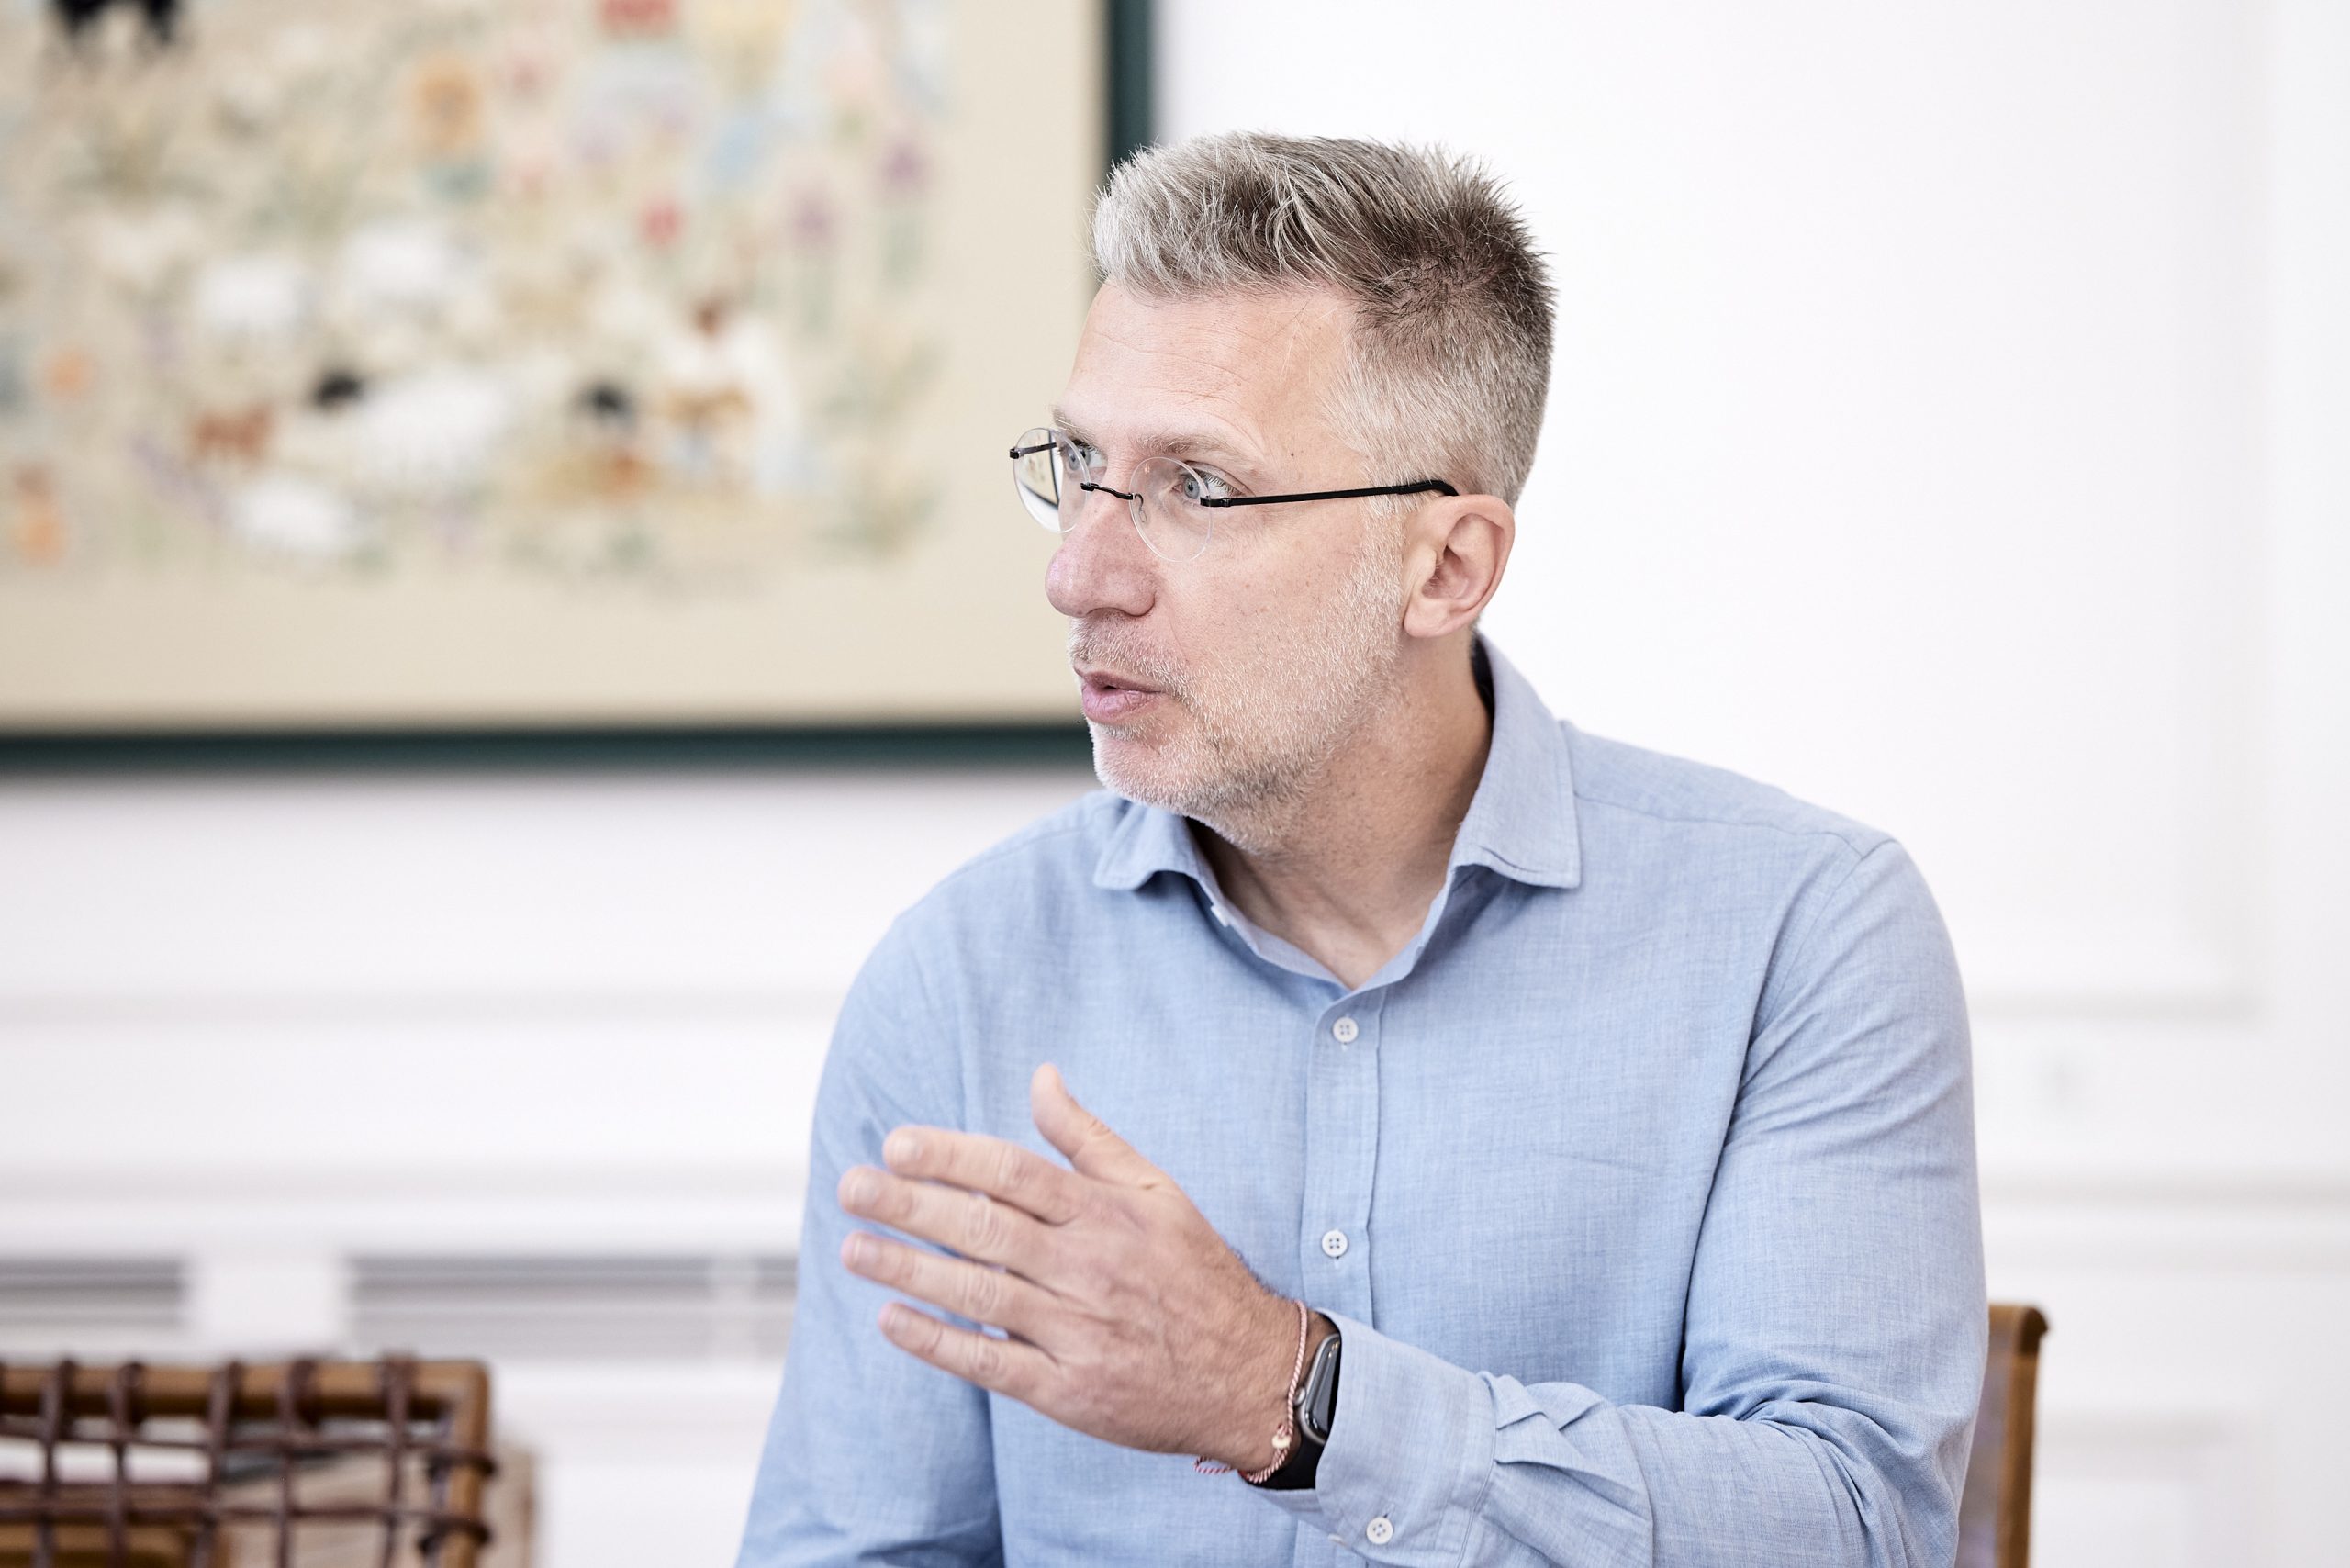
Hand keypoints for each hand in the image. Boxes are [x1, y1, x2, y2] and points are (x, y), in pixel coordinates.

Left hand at [836, 1061, 1310, 1472]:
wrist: (1250, 1374)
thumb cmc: (1195, 1272)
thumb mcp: (1156, 1190)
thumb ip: (1089, 1137)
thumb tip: (1040, 1077)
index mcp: (1106, 1213)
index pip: (1013, 1173)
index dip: (950, 1156)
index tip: (896, 1144)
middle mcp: (1088, 1268)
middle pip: (985, 1229)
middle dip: (910, 1205)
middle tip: (851, 1186)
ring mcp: (1077, 1332)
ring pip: (978, 1294)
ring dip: (909, 1269)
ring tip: (852, 1247)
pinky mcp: (1069, 1390)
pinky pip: (992, 1364)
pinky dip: (938, 1343)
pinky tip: (892, 1320)